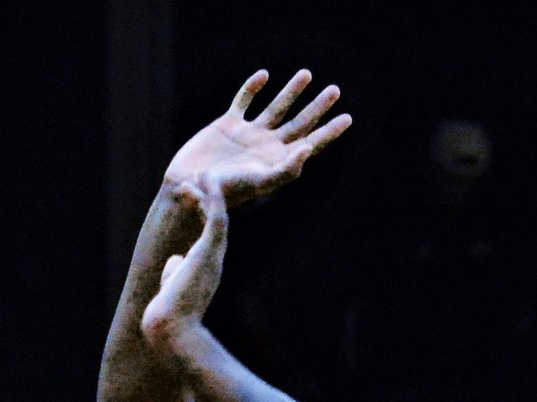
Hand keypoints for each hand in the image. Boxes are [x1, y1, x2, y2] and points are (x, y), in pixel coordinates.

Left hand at [141, 179, 227, 351]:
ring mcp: (213, 253)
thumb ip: (175, 271)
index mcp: (205, 267)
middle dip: (211, 199)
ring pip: (218, 214)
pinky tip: (207, 177)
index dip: (205, 215)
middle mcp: (213, 258)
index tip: (196, 198)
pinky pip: (216, 215)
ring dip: (212, 192)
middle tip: (205, 177)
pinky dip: (212, 195)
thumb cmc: (169, 314)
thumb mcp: (172, 287)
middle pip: (216, 221)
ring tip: (206, 172)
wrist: (171, 328)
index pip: (209, 235)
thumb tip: (173, 260)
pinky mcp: (209, 249)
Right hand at [165, 69, 349, 206]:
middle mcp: (264, 146)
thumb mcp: (260, 182)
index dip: (328, 132)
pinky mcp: (226, 125)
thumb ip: (287, 168)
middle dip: (317, 108)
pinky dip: (252, 88)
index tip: (347, 119)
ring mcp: (246, 134)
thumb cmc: (225, 191)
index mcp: (276, 161)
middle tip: (334, 91)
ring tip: (306, 74)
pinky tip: (263, 76)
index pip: (309, 144)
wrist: (190, 188)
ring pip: (275, 108)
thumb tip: (308, 148)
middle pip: (298, 123)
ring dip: (291, 92)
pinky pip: (242, 102)